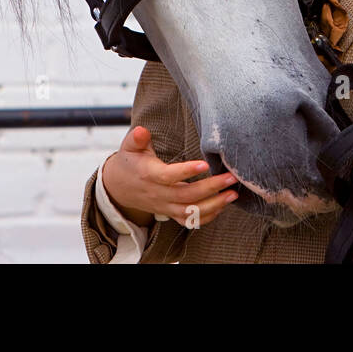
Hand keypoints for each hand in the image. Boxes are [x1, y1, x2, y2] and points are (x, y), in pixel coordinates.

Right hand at [100, 125, 239, 230]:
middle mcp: (158, 194)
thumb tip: (141, 131)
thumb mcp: (129, 147)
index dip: (186, 171)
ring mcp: (165, 206)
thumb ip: (137, 138)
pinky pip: (189, 220)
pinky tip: (222, 205)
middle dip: (211, 188)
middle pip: (186, 196)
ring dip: (214, 205)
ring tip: (233, 194)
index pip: (168, 176)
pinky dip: (207, 216)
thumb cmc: (130, 162)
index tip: (205, 164)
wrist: (119, 187)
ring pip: (190, 212)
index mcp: (149, 175)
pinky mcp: (170, 213)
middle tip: (231, 178)